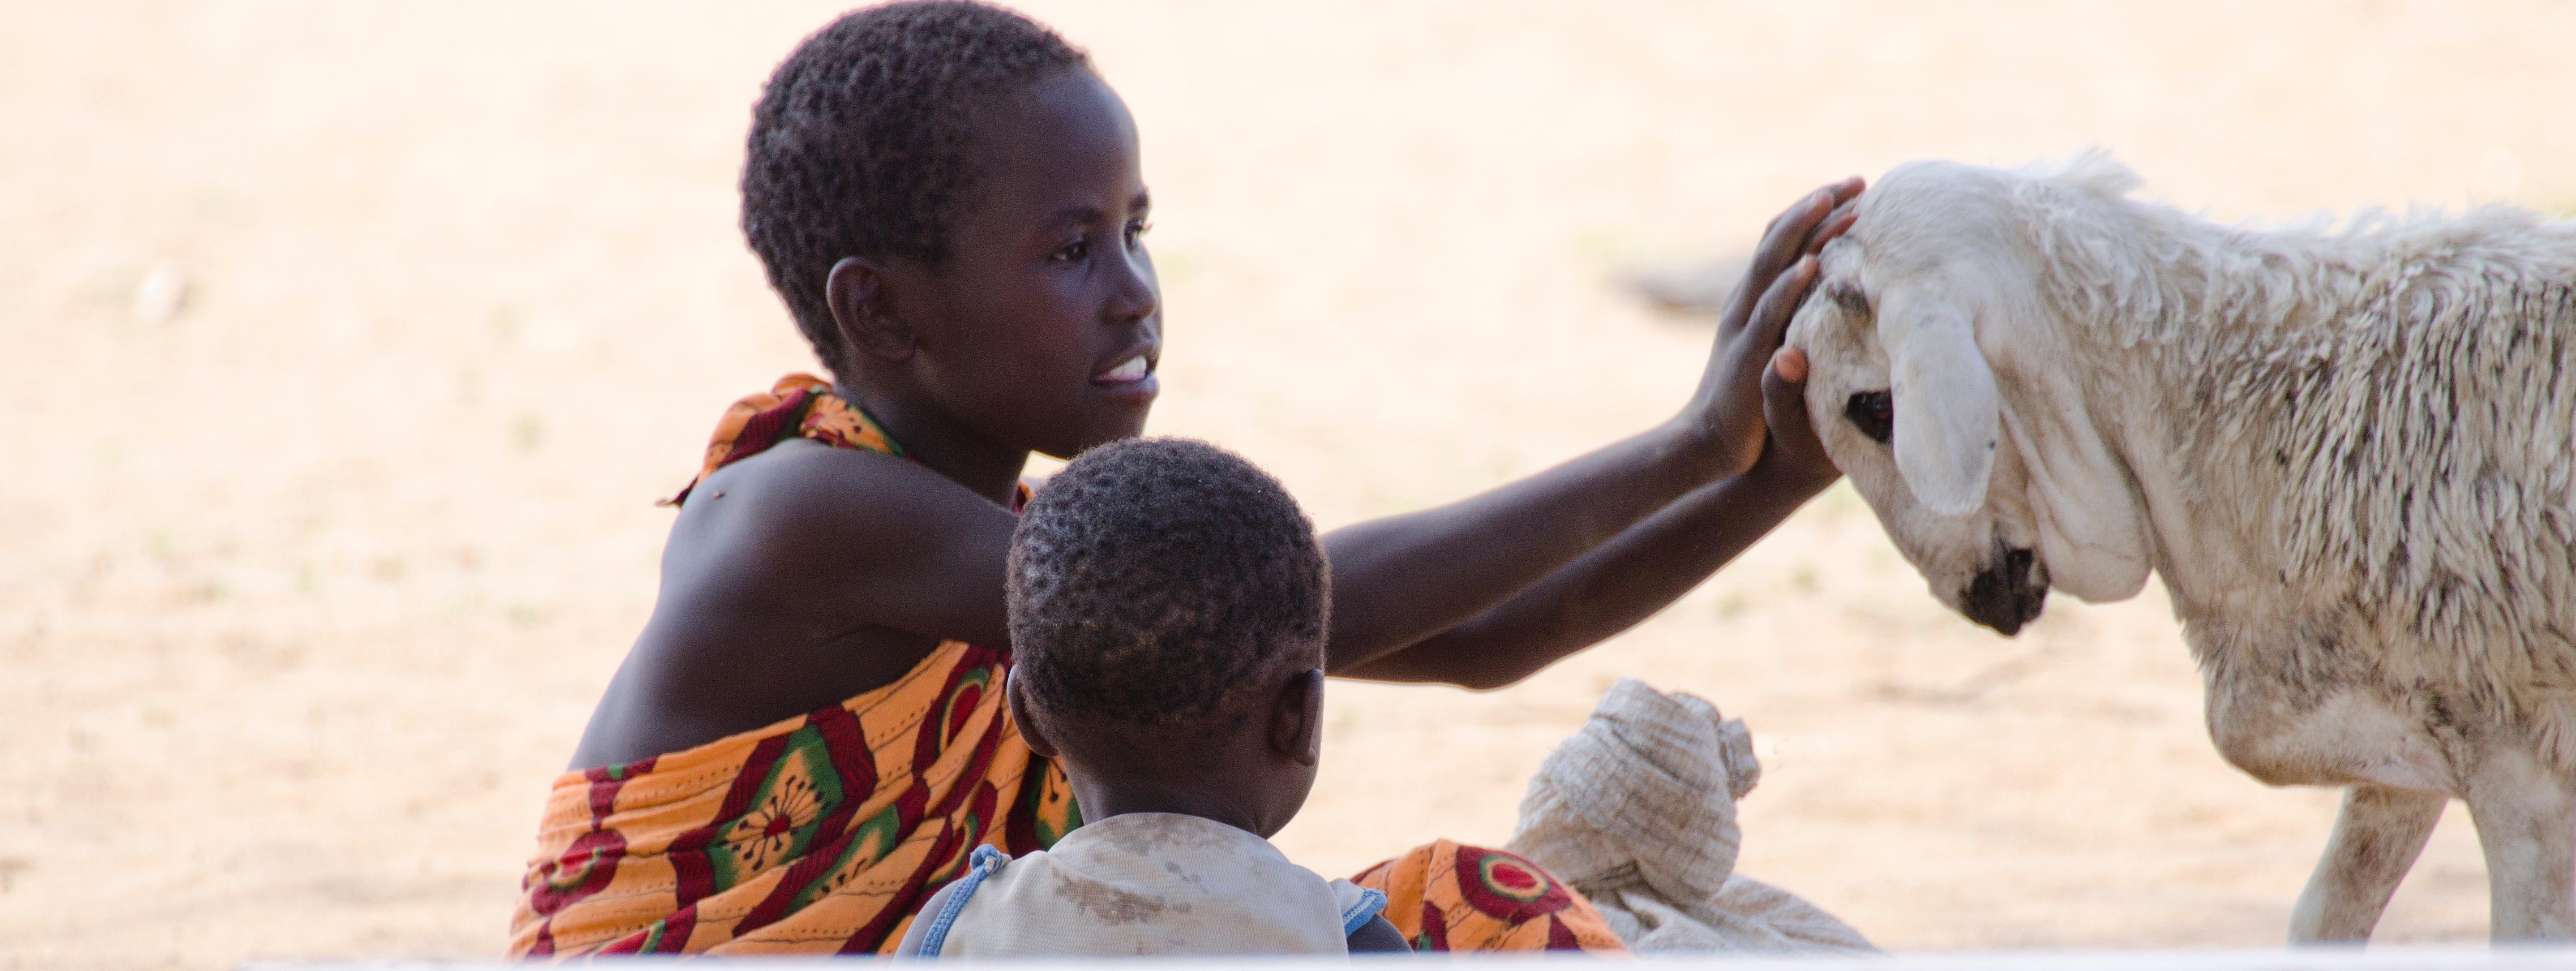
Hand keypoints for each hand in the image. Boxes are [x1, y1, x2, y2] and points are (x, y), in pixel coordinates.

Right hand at [1681, 177, 1863, 478]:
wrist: (1710, 442)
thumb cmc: (1749, 403)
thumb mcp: (1777, 350)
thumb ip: (1796, 322)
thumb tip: (1830, 297)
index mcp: (1754, 297)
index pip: (1784, 239)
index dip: (1816, 210)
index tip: (1854, 187)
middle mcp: (1746, 301)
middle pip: (1780, 238)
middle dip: (1819, 205)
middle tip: (1859, 180)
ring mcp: (1744, 325)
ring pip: (1773, 265)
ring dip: (1805, 231)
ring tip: (1836, 203)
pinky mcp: (1747, 355)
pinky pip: (1770, 313)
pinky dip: (1790, 285)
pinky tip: (1813, 265)